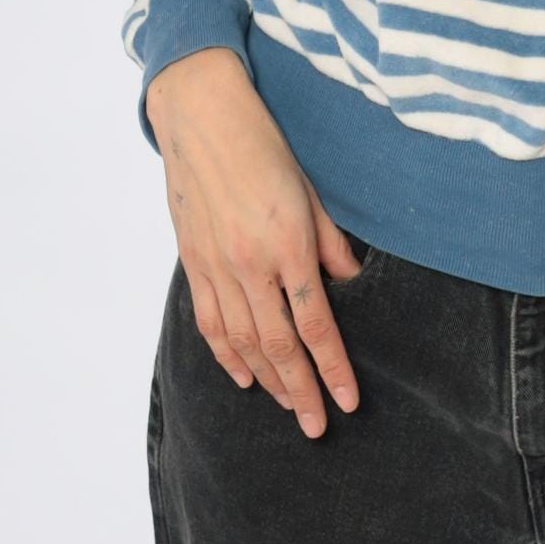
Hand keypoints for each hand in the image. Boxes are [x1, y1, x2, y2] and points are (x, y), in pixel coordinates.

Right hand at [146, 48, 366, 437]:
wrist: (203, 116)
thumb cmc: (266, 143)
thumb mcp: (313, 188)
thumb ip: (331, 243)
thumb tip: (350, 284)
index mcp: (287, 244)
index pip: (316, 324)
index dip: (333, 369)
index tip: (349, 401)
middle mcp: (250, 263)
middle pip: (278, 346)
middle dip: (301, 391)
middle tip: (318, 427)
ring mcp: (216, 266)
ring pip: (241, 343)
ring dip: (267, 381)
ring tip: (290, 407)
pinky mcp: (193, 261)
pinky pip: (209, 322)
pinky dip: (226, 356)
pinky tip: (242, 377)